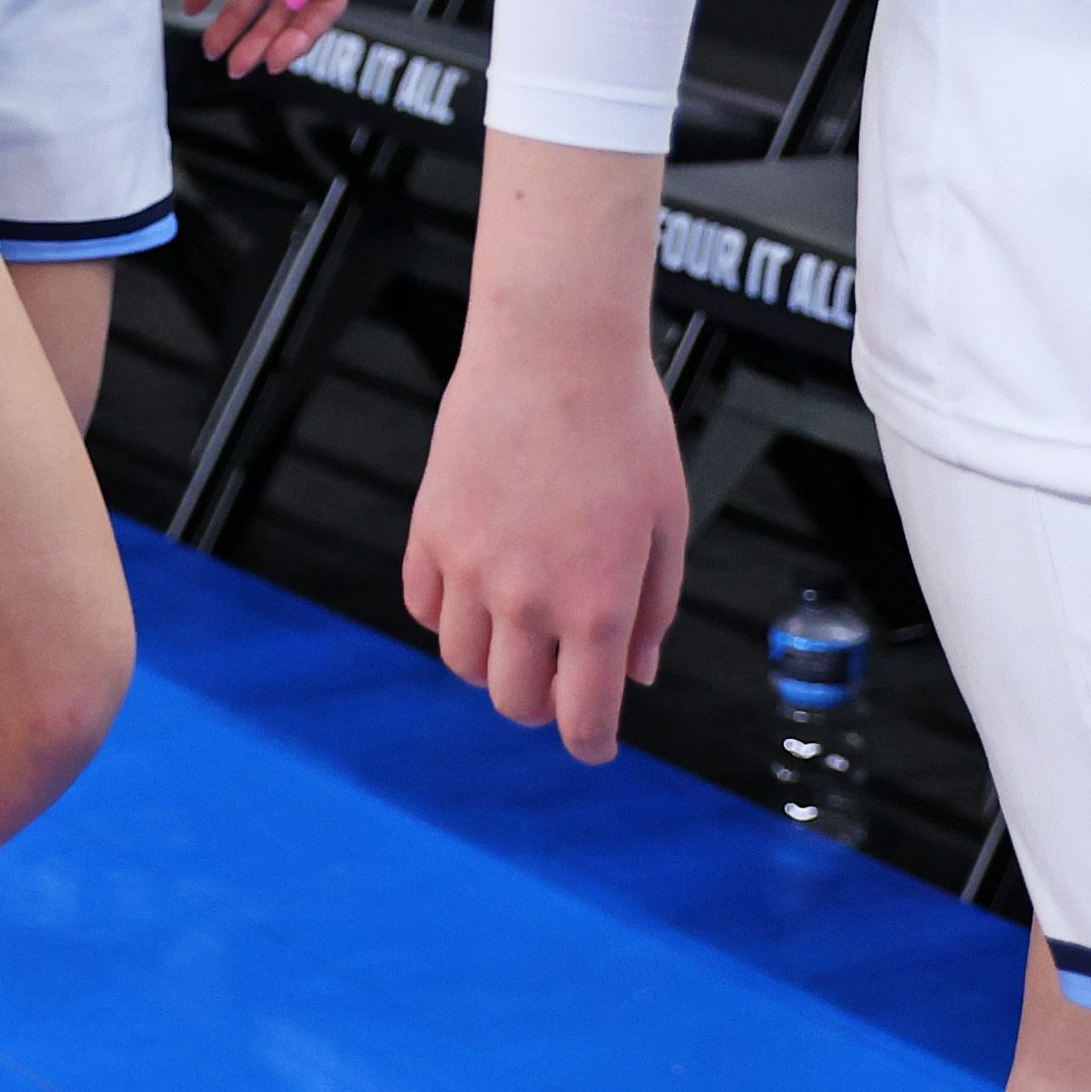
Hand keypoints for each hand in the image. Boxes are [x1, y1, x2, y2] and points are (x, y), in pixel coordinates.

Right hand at [405, 139, 688, 760]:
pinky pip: (424, 607)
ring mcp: (470, 565)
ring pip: (462, 663)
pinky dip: (448, 615)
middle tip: (561, 676)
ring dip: (493, 662)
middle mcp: (527, 597)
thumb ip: (655, 607)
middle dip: (542, 704)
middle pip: (514, 702)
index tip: (595, 742)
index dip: (591, 744)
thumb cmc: (623, 423)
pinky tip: (478, 589)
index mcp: (597, 603)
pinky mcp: (430, 529)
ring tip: (519, 628)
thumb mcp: (665, 522)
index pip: (582, 718)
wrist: (554, 347)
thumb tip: (637, 673)